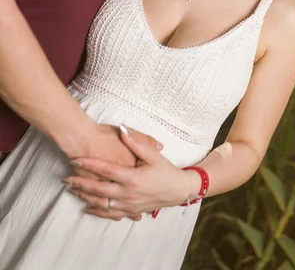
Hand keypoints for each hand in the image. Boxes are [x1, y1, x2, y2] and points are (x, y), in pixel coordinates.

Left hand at [64, 125, 194, 220]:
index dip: (89, 164)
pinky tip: (87, 208)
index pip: (105, 170)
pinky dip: (96, 211)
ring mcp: (127, 205)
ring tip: (72, 190)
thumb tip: (122, 129)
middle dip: (80, 183)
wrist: (178, 190)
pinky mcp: (130, 212)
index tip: (75, 159)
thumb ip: (136, 143)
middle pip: (98, 189)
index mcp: (132, 177)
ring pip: (101, 204)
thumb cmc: (165, 170)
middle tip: (66, 179)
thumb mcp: (153, 155)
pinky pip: (109, 214)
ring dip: (85, 197)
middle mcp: (127, 193)